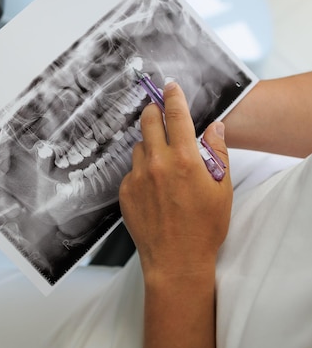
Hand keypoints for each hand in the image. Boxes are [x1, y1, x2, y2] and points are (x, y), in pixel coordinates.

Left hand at [119, 82, 232, 281]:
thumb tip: (215, 126)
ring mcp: (137, 178)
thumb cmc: (204, 227)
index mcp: (184, 159)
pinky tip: (154, 188)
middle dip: (153, 111)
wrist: (176, 261)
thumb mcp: (222, 189)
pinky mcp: (125, 192)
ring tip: (164, 164)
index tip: (170, 86)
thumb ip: (217, 152)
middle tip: (159, 112)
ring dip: (149, 145)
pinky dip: (142, 171)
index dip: (173, 96)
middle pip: (147, 121)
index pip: (176, 115)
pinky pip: (132, 170)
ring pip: (138, 146)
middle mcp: (157, 163)